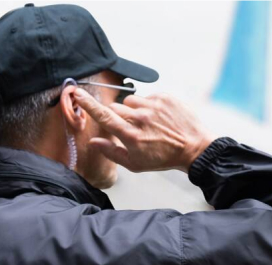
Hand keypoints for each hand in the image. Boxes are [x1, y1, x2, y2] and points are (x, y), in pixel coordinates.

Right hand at [74, 89, 217, 173]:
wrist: (194, 148)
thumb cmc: (162, 158)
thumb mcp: (134, 164)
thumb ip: (111, 152)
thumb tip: (93, 142)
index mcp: (131, 135)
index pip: (104, 116)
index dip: (88, 104)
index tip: (78, 93)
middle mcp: (140, 118)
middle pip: (115, 108)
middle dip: (117, 116)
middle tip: (129, 127)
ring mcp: (153, 106)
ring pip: (130, 101)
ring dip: (132, 110)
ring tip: (146, 122)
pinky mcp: (165, 97)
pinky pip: (146, 96)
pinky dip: (148, 106)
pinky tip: (158, 118)